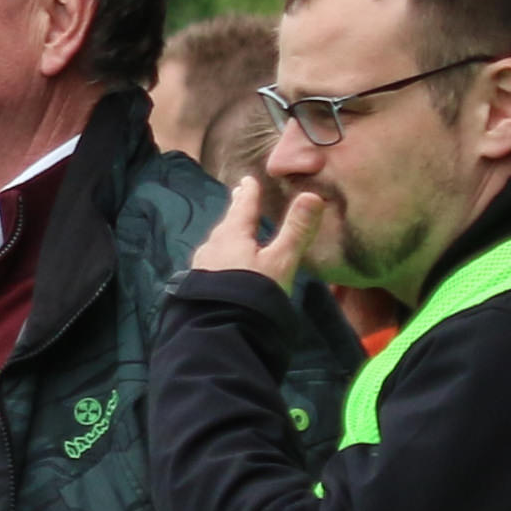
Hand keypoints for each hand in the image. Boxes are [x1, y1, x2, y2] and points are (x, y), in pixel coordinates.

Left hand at [189, 177, 317, 292]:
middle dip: (235, 210)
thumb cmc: (253, 292)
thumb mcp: (281, 261)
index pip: (243, 209)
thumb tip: (312, 195)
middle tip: (237, 196)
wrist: (220, 330)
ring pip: (216, 243)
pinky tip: (217, 264)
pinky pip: (210, 261)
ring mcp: (202, 268)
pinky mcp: (197, 287)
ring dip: (225, 233)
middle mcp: (213, 248)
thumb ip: (296, 230)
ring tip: (230, 229)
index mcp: (233, 236)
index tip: (246, 180)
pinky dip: (218, 254)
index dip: (248, 194)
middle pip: (227, 224)